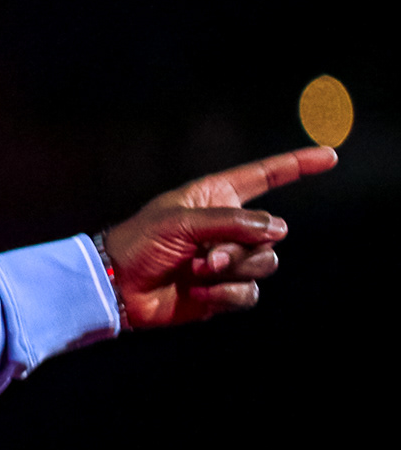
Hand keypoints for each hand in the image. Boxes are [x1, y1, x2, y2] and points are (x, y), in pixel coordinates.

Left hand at [104, 146, 336, 326]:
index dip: (297, 165)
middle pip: (272, 232)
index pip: (265, 176)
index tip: (329, 155)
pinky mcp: (224, 289)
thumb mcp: (182, 221)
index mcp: (216, 197)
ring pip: (265, 263)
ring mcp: (228, 259)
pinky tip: (199, 292)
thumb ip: (232, 222)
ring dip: (234, 270)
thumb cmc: (140, 242)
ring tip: (199, 272)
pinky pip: (249, 293)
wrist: (119, 284)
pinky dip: (225, 294)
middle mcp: (228, 226)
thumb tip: (278, 229)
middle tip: (207, 256)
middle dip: (243, 246)